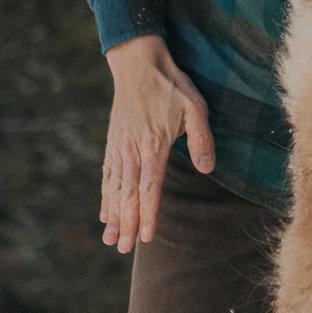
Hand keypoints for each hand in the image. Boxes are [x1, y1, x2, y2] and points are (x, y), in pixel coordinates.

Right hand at [100, 36, 214, 253]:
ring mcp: (120, 146)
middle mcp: (133, 149)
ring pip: (115, 187)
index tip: (145, 235)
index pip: (150, 186)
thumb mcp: (195, 107)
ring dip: (113, 215)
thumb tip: (206, 168)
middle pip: (129, 193)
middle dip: (126, 223)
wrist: (138, 64)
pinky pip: (107, 175)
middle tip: (123, 248)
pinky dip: (106, 196)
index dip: (147, 213)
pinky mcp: (113, 142)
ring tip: (110, 239)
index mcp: (154, 144)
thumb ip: (201, 139)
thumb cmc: (172, 85)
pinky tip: (105, 213)